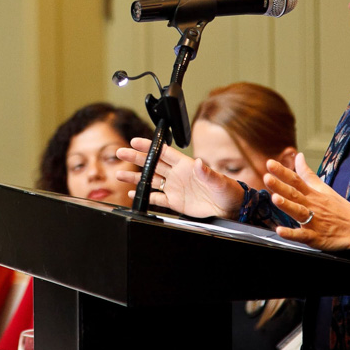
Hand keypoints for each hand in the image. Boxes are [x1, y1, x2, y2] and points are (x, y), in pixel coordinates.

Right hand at [116, 137, 244, 218]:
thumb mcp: (218, 180)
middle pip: (152, 163)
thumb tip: (198, 162)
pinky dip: (144, 196)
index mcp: (185, 165)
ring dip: (135, 177)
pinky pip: (155, 198)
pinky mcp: (174, 201)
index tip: (135, 141)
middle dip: (136, 157)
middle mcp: (177, 174)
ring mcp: (174, 187)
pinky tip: (132, 193)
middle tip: (120, 152)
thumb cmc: (227, 191)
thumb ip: (206, 172)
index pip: (163, 152)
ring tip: (119, 174)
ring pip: (150, 180)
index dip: (149, 146)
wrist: (230, 208)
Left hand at [263, 153, 349, 250]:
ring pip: (298, 212)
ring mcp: (313, 221)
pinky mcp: (315, 237)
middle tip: (267, 178)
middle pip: (294, 194)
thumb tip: (298, 156)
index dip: (283, 172)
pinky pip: (302, 235)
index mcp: (312, 194)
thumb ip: (307, 174)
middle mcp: (311, 205)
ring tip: (275, 199)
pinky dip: (291, 234)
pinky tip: (280, 230)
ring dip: (287, 205)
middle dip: (280, 186)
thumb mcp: (323, 188)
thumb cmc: (339, 208)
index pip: (296, 180)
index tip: (270, 163)